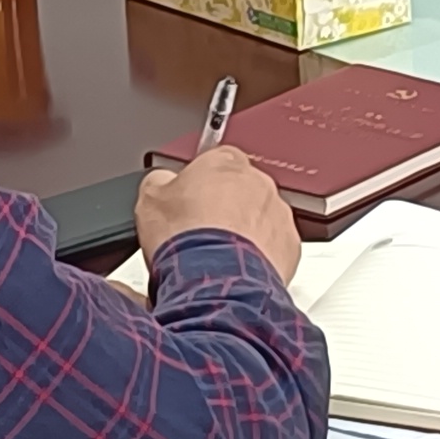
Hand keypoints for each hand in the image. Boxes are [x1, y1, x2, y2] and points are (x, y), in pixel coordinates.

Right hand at [137, 144, 302, 283]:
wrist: (214, 278)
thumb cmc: (186, 238)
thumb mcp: (150, 198)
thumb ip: (160, 180)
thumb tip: (160, 181)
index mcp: (225, 161)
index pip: (214, 160)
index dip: (199, 182)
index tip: (189, 200)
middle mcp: (258, 182)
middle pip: (241, 189)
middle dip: (226, 207)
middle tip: (203, 230)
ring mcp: (277, 213)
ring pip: (261, 217)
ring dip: (244, 231)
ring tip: (219, 254)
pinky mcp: (289, 245)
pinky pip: (274, 246)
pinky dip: (259, 255)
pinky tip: (237, 268)